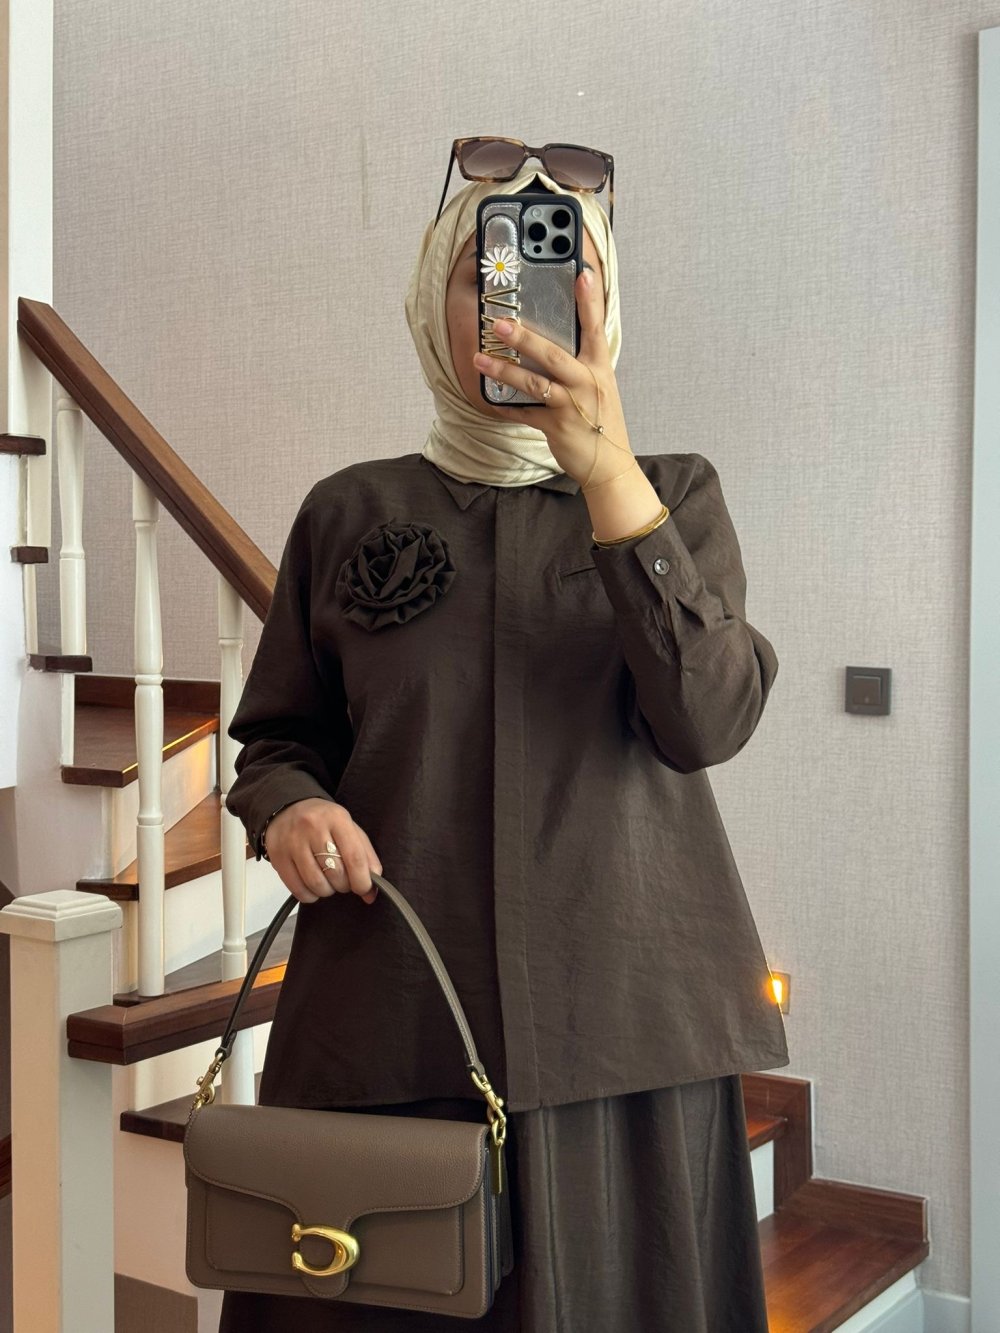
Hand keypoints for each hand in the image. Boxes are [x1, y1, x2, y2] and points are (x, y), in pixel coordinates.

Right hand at [263, 798, 381, 905]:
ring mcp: (292, 842)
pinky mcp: (277, 856)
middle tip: (343, 880)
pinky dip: (309, 895)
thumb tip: (371, 891)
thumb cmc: (323, 821)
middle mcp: (313, 827)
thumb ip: (365, 857)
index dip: (362, 880)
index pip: (354, 856)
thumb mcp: (349, 829)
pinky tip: (312, 885)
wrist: (287, 807)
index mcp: (337, 818)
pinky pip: (298, 889)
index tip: (364, 889)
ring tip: (328, 881)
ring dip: (327, 890)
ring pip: (316, 883)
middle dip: (344, 885)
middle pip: (336, 873)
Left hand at [471, 268, 632, 485]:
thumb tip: (553, 340)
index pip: (595, 328)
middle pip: (553, 354)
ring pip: (534, 384)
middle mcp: (587, 383)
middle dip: (525, 338)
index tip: (582, 274)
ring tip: (480, 359)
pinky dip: (505, 408)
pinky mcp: (556, 427)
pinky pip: (524, 414)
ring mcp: (571, 406)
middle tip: (500, 324)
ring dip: (504, 371)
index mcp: (598, 368)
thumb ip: (582, 362)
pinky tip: (490, 400)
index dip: (589, 301)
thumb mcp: (599, 385)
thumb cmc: (600, 420)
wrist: (608, 463)